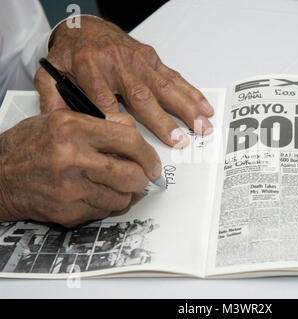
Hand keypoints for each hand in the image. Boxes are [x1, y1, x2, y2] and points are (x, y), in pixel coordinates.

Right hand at [0, 110, 159, 227]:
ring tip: (120, 185)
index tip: (152, 161)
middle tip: (144, 176)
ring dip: (128, 193)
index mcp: (73, 128)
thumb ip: (101, 122)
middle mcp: (72, 158)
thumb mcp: (62, 119)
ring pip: (122, 197)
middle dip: (144, 177)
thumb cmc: (31, 145)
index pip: (128, 139)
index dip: (147, 153)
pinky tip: (100, 195)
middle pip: (130, 173)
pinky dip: (110, 205)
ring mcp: (70, 188)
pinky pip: (105, 212)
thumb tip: (135, 131)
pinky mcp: (68, 211)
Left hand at [34, 16, 213, 148]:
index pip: (104, 99)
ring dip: (186, 108)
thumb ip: (52, 96)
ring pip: (165, 87)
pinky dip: (191, 93)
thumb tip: (58, 121)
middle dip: (162, 120)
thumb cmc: (73, 54)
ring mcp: (139, 62)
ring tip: (202, 126)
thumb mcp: (51, 72)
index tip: (130, 140)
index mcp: (90, 69)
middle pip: (141, 96)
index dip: (117, 120)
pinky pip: (174, 77)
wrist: (87, 28)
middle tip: (178, 140)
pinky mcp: (152, 60)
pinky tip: (203, 107)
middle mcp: (118, 64)